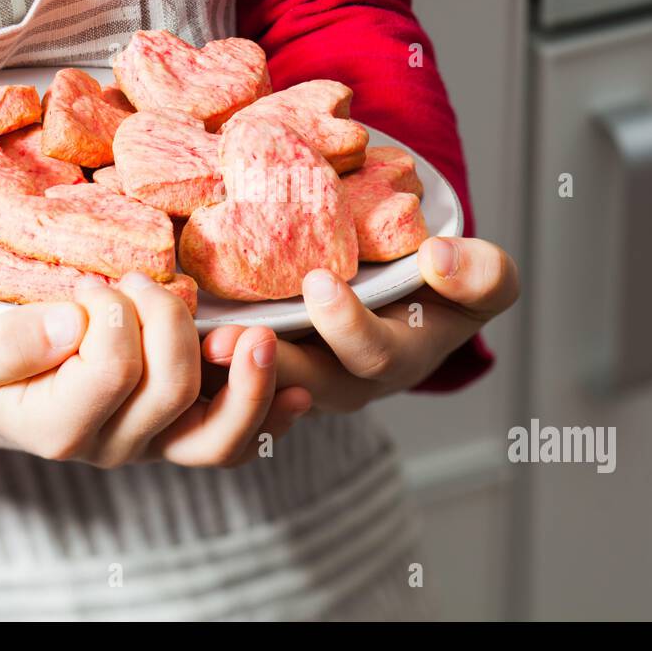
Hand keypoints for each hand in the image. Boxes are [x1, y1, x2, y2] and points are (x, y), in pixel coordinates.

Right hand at [0, 273, 311, 467]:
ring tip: (257, 336)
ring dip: (247, 383)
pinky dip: (268, 415)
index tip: (93, 283)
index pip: (113, 369)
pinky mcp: (174, 430)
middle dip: (166, 320)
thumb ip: (8, 341)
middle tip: (140, 281)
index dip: (113, 315)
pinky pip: (231, 441)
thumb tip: (69, 321)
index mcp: (60, 427)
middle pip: (172, 390)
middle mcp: (112, 446)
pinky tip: (301, 391)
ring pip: (216, 437)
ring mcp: (150, 444)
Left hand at [202, 237, 517, 413]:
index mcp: (395, 359)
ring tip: (189, 340)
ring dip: (220, 370)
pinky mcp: (257, 369)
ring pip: (255, 391)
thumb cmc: (444, 286)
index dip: (347, 327)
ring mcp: (297, 379)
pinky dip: (198, 362)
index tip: (320, 282)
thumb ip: (480, 273)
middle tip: (225, 339)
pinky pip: (226, 382)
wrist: (408, 293)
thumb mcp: (482, 278)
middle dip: (264, 365)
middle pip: (299, 385)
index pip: (373, 357)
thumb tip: (437, 259)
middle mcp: (341, 380)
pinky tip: (168, 327)